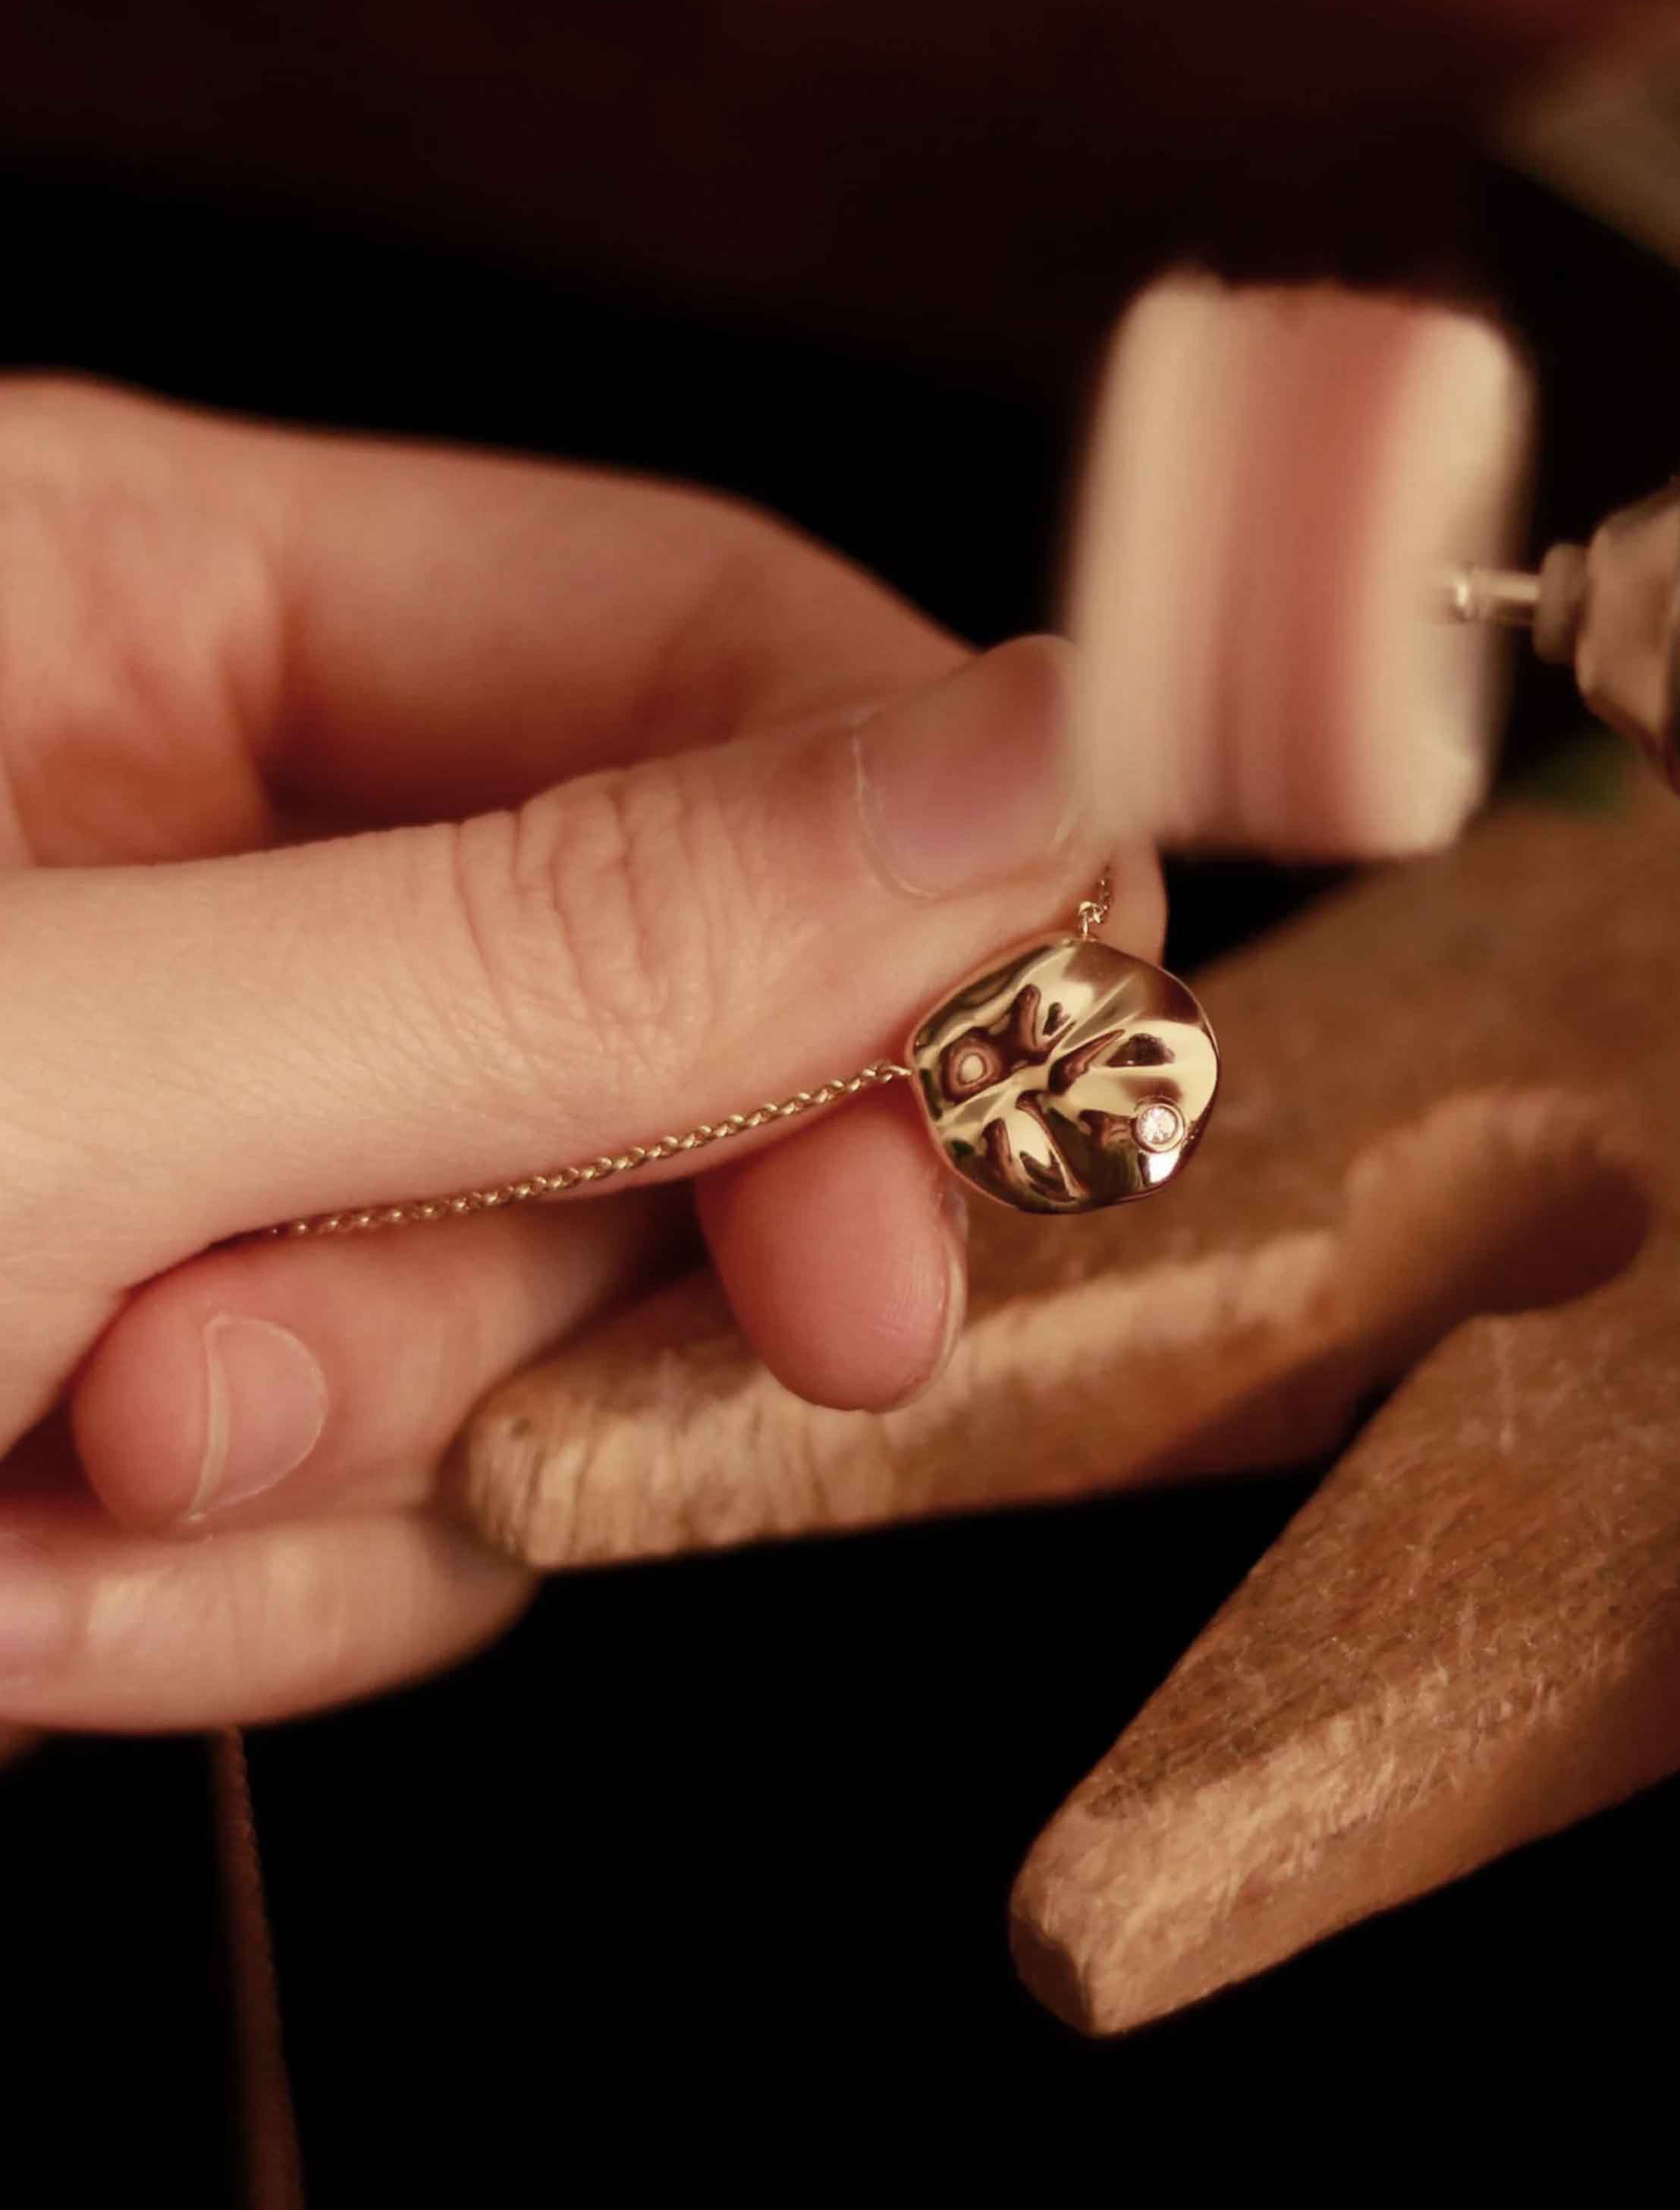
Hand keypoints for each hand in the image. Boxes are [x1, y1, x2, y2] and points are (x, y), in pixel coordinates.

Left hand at [0, 378, 1157, 1731]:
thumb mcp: (56, 1055)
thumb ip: (557, 951)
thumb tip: (1025, 788)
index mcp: (152, 601)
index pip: (704, 639)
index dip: (922, 854)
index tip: (1051, 1072)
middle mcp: (218, 858)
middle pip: (662, 1031)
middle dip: (561, 1258)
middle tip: (532, 1358)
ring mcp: (200, 1135)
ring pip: (541, 1324)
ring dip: (357, 1472)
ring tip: (55, 1487)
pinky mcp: (160, 1382)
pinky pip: (390, 1515)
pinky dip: (230, 1608)